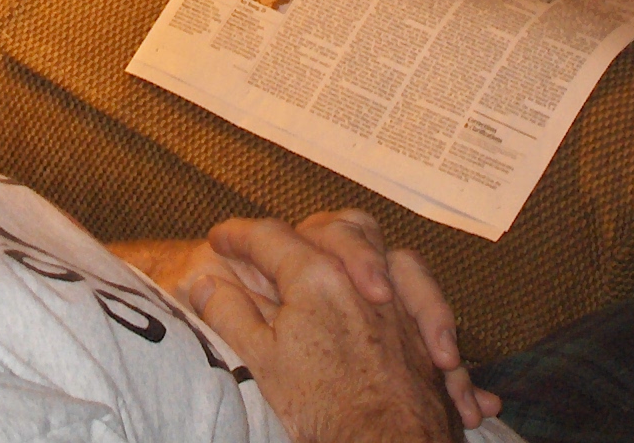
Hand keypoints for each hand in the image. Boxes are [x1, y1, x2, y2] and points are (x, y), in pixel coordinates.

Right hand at [180, 217, 464, 442]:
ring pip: (392, 251)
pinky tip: (412, 326)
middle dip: (305, 229)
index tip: (219, 238)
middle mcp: (366, 278)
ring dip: (370, 254)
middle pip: (338, 227)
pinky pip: (430, 300)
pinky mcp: (428, 334)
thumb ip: (230, 313)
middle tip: (279, 248)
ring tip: (349, 268)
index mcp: (317, 276)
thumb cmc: (323, 408)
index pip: (270, 238)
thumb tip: (203, 283)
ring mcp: (403, 303)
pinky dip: (423, 306)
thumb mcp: (261, 361)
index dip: (239, 235)